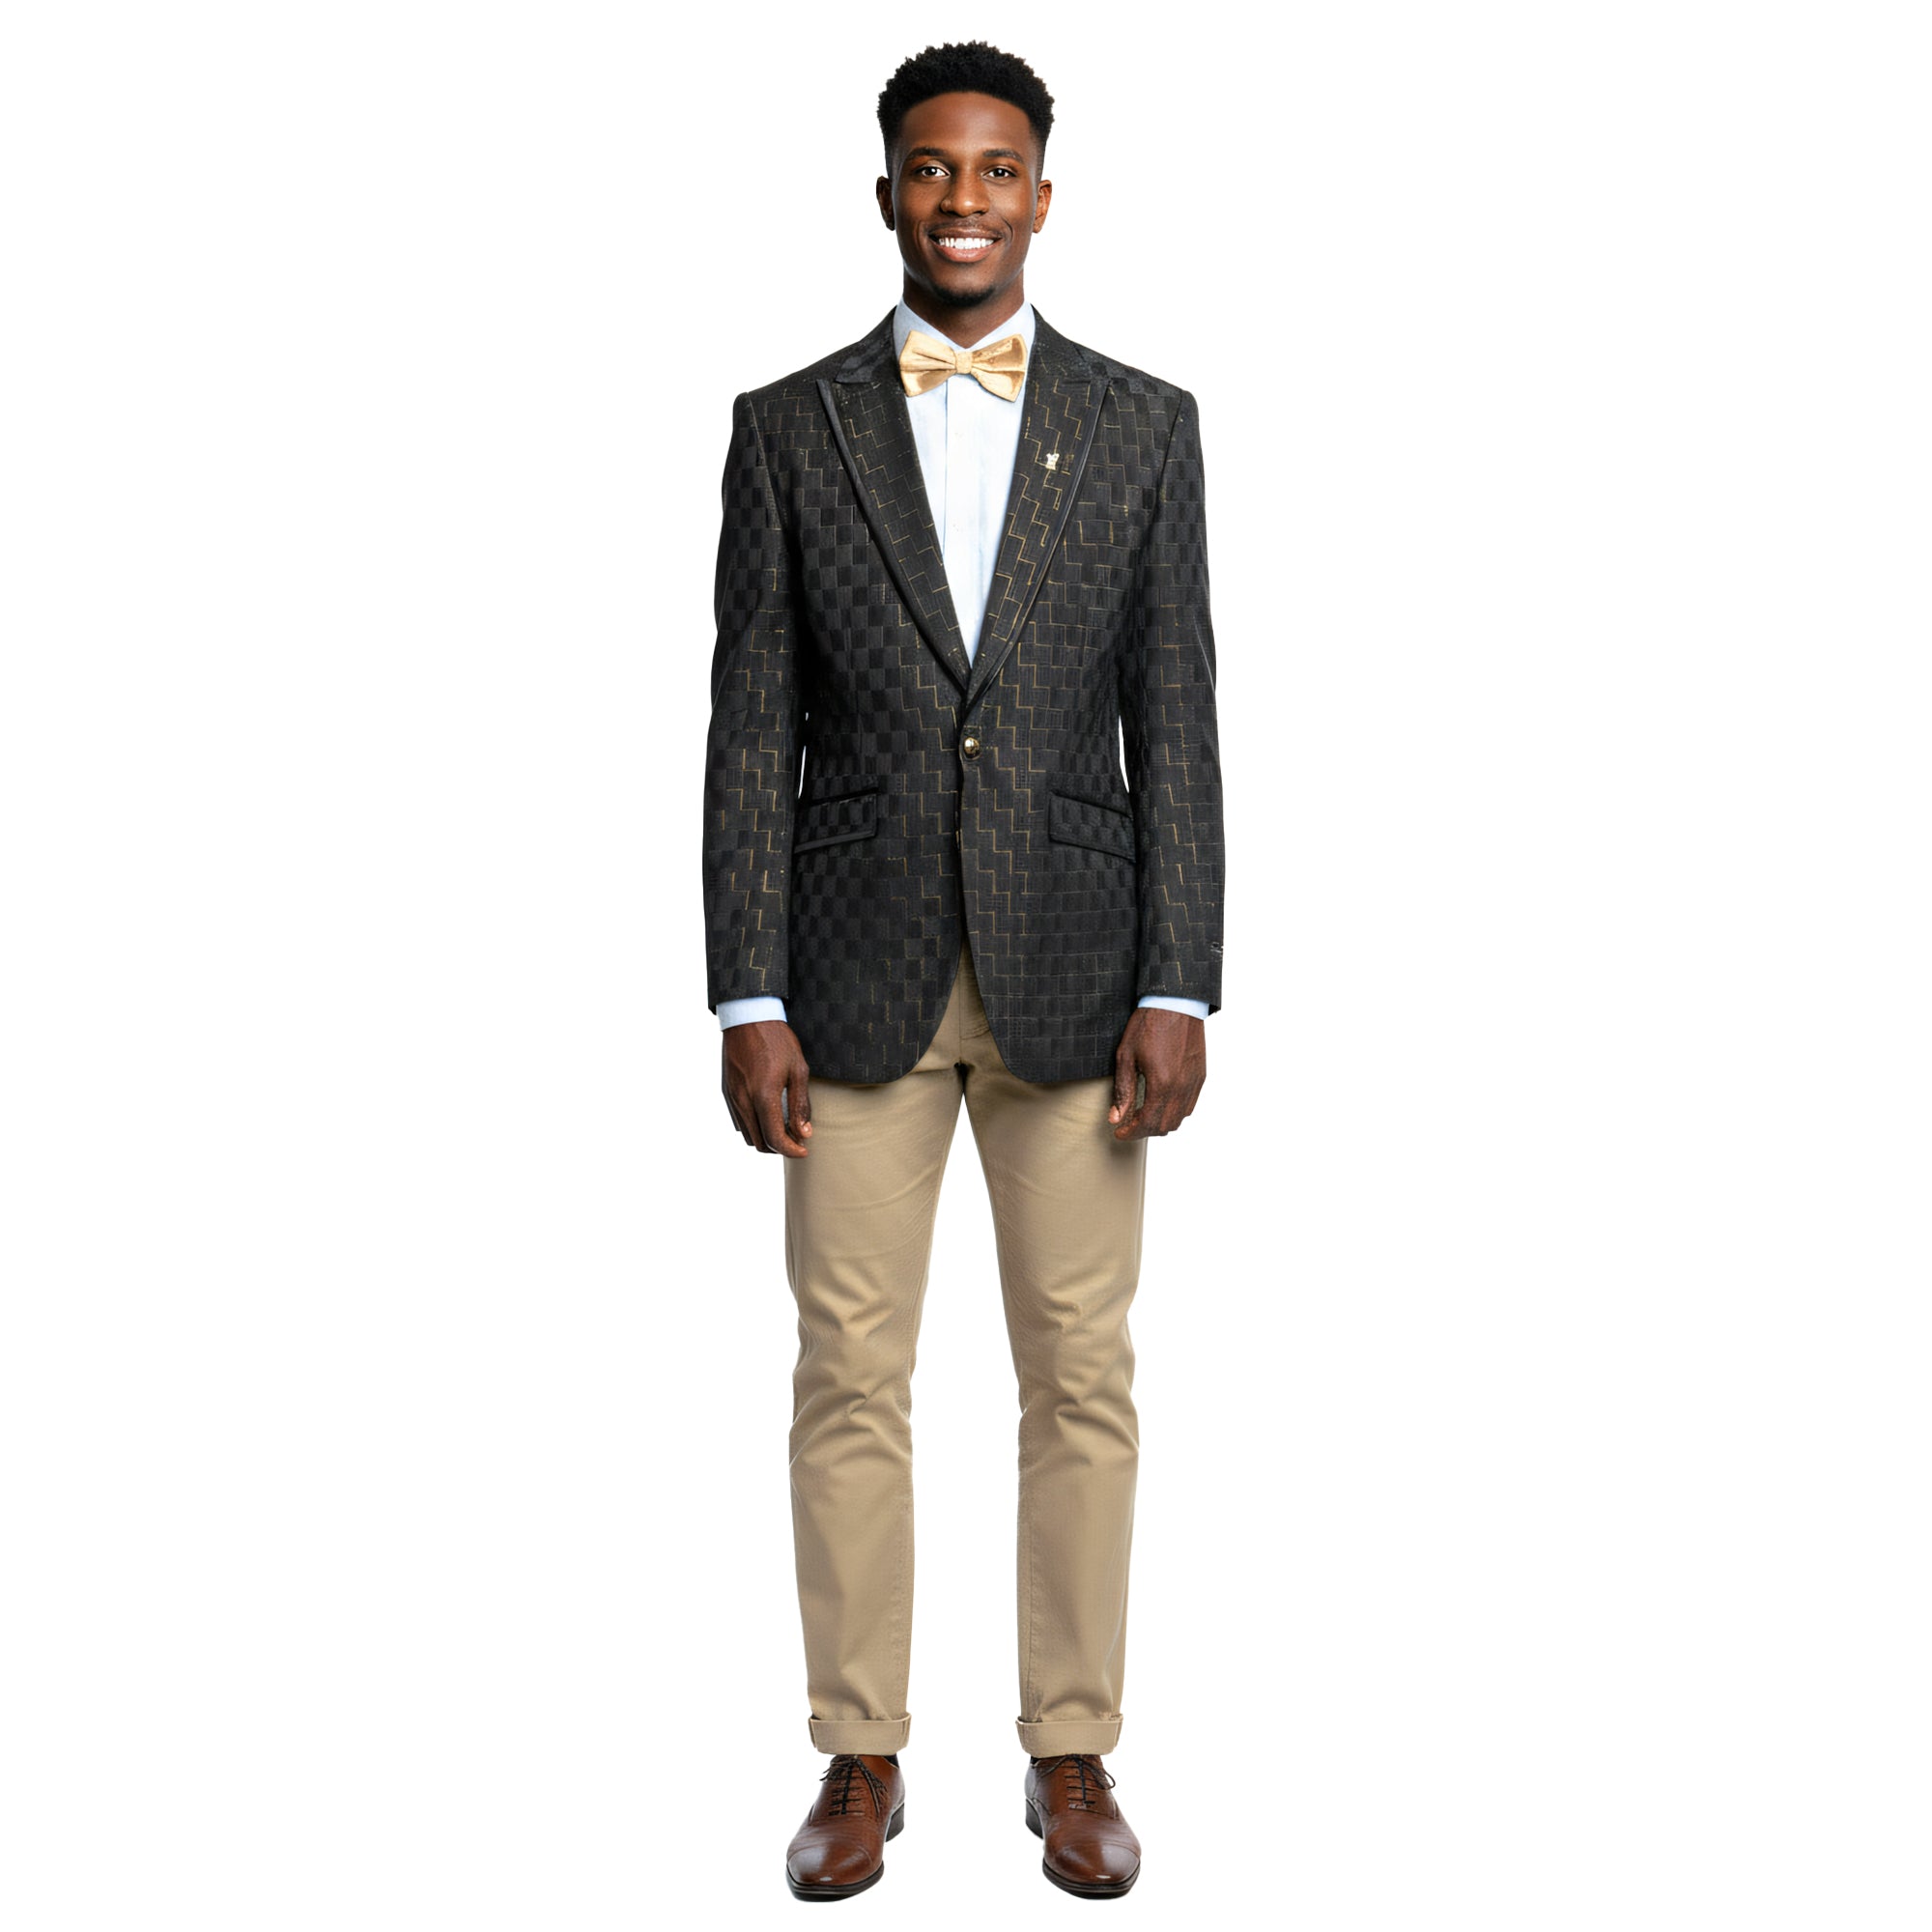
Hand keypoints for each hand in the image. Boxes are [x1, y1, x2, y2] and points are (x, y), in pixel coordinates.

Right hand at [722, 1021, 812, 1156]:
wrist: (747, 1017)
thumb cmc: (777, 1040)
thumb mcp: (798, 1069)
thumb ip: (800, 1104)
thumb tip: (804, 1132)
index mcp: (763, 1096)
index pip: (775, 1138)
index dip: (791, 1150)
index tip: (804, 1150)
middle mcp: (744, 1101)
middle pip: (760, 1143)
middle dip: (780, 1148)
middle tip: (797, 1139)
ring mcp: (732, 1098)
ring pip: (747, 1135)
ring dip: (766, 1139)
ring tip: (784, 1129)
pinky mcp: (726, 1092)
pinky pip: (739, 1121)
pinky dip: (754, 1128)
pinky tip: (767, 1116)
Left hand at [1109, 1008, 1206, 1139]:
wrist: (1176, 1003)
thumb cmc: (1149, 1024)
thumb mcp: (1126, 1055)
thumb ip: (1122, 1090)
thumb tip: (1115, 1118)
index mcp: (1162, 1084)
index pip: (1148, 1123)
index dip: (1131, 1133)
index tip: (1119, 1132)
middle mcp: (1182, 1087)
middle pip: (1165, 1126)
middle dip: (1144, 1131)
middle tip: (1128, 1125)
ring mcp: (1194, 1083)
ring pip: (1180, 1119)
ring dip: (1161, 1123)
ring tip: (1143, 1115)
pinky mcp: (1200, 1076)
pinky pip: (1190, 1105)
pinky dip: (1175, 1112)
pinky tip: (1161, 1102)